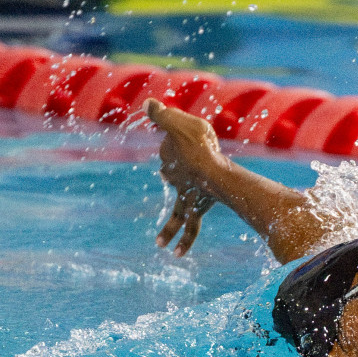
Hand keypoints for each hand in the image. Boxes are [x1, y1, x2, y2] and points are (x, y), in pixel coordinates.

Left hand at [145, 98, 223, 256]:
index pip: (169, 150)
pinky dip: (184, 240)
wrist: (210, 169)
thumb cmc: (198, 143)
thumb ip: (161, 113)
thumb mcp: (178, 121)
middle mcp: (174, 180)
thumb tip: (146, 103)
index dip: (178, 141)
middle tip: (175, 171)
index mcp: (168, 159)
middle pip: (172, 176)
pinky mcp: (196, 207)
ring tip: (159, 245)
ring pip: (176, 213)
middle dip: (173, 176)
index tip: (187, 138)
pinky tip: (177, 254)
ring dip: (167, 229)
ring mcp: (185, 195)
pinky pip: (189, 226)